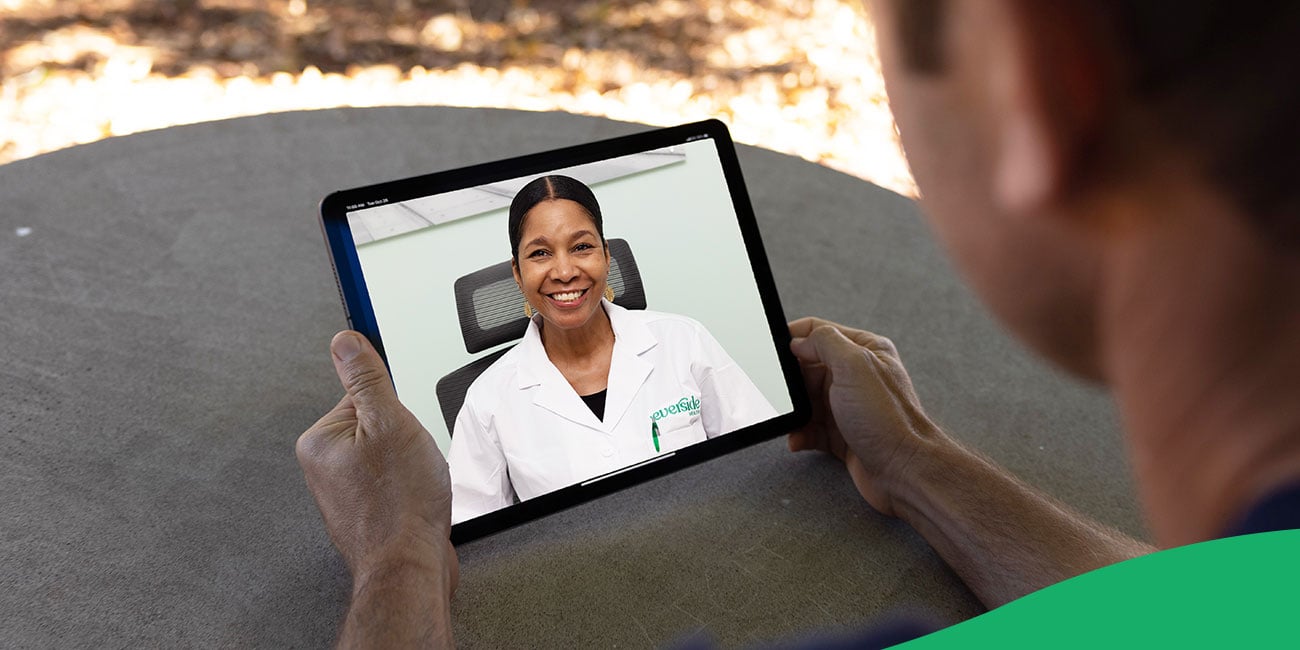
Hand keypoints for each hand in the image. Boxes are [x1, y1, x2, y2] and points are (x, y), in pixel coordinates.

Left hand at [296, 331, 456, 590]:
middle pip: (376, 425)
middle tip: (411, 458)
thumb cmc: (400, 505)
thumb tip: (346, 341)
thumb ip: (367, 378)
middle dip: (405, 437)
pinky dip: (411, 486)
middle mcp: (324, 466)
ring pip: (389, 455)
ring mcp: (344, 492)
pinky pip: (393, 482)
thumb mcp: (389, 422)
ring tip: (415, 483)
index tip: (399, 418)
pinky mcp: (365, 511)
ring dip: (411, 463)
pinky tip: (416, 499)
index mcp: (320, 440)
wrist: (410, 566)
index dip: (392, 406)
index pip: (361, 394)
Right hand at [788, 317, 947, 516]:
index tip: (772, 347)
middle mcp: (857, 376)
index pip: (821, 332)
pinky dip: (800, 433)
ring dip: (794, 411)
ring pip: (807, 401)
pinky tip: (798, 437)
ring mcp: (849, 406)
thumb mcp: (854, 366)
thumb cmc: (888, 420)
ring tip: (790, 418)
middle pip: (808, 368)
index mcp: (864, 351)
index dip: (794, 336)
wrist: (904, 471)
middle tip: (779, 390)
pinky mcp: (842, 434)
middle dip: (791, 381)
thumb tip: (799, 340)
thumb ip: (824, 342)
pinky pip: (811, 428)